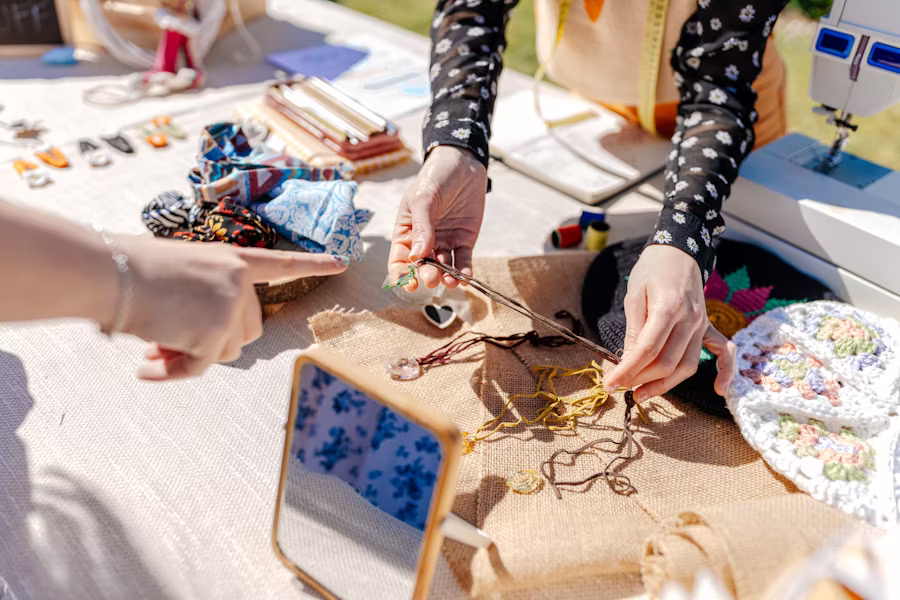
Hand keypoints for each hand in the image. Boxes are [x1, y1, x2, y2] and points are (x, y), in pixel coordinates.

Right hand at [118, 237, 348, 379]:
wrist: (110, 271)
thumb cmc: (131, 268)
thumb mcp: (180, 273)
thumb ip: (202, 301)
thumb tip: (193, 349)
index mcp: (232, 260)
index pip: (280, 264)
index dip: (313, 263)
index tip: (342, 262)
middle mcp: (239, 281)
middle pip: (249, 329)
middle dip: (216, 342)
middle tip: (169, 343)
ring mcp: (229, 305)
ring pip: (226, 350)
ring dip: (191, 355)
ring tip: (155, 344)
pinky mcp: (214, 331)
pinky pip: (199, 366)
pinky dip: (174, 372)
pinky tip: (146, 367)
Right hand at [389, 145, 486, 289]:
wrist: (463, 163)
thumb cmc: (434, 177)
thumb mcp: (422, 199)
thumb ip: (421, 227)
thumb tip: (416, 256)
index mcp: (406, 232)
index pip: (400, 259)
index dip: (402, 275)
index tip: (409, 284)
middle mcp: (424, 241)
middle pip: (422, 266)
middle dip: (426, 275)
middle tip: (432, 278)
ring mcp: (445, 242)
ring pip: (443, 267)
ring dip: (445, 277)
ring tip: (449, 281)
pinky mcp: (464, 240)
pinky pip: (463, 261)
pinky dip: (463, 272)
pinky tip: (463, 278)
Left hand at [603, 245, 736, 401]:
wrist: (678, 251)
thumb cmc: (651, 271)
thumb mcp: (634, 297)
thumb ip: (634, 331)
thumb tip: (627, 362)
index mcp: (668, 308)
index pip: (646, 350)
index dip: (626, 371)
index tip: (608, 384)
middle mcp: (690, 320)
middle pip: (667, 362)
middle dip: (640, 380)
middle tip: (619, 386)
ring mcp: (702, 324)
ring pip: (688, 365)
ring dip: (665, 385)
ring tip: (641, 394)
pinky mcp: (708, 326)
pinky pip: (723, 352)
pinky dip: (725, 372)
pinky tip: (718, 390)